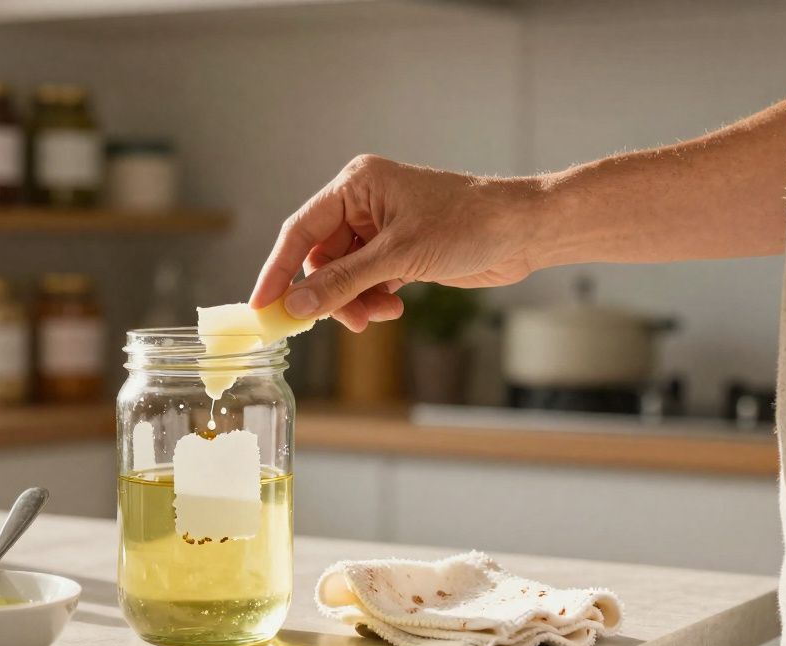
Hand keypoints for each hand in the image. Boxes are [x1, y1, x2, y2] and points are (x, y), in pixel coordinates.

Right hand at [250, 155, 540, 331]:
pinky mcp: (397, 251)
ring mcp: (380, 229)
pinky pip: (364, 282)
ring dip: (354, 301)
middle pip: (320, 259)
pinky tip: (394, 307)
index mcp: (356, 185)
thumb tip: (296, 305)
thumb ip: (342, 282)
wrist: (523, 232)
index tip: (262, 305)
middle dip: (330, 294)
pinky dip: (372, 299)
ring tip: (380, 314)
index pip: (300, 231)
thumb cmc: (468, 224)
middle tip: (342, 320)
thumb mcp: (398, 257)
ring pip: (342, 276)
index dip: (277, 270)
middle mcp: (363, 203)